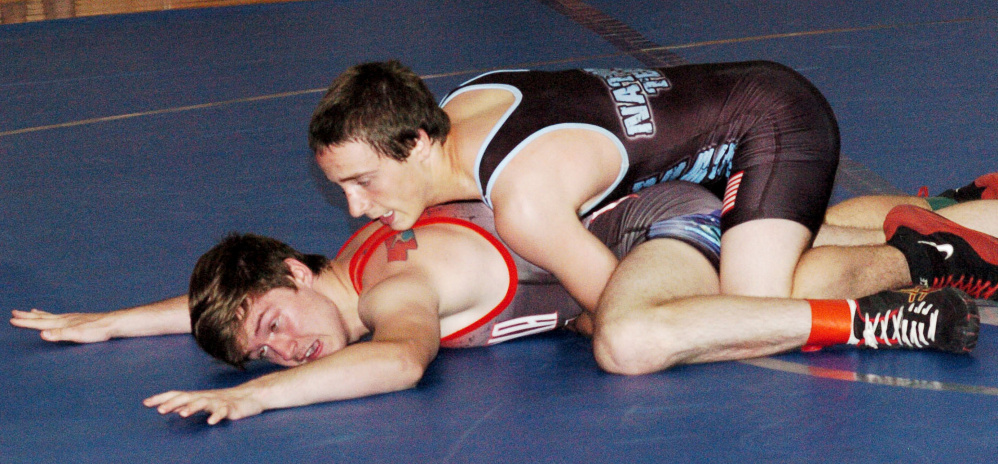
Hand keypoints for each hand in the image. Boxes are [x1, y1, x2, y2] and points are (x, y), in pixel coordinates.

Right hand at [9, 309, 118, 342]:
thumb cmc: (95, 331)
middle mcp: (64, 319)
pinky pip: (60, 317)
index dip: (25, 323)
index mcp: (61, 323)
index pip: (39, 323)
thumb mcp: (76, 335)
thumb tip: (41, 334)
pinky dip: (52, 316)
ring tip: (30, 311)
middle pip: (42, 317)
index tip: (11, 320)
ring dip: (38, 315)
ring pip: (50, 316)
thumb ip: (59, 334)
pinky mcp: (78, 320)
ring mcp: (71, 318)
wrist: (111, 323)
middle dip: (27, 317)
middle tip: (14, 313)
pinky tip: (55, 317)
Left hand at [144, 387, 263, 424]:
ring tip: (183, 414)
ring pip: (204, 402)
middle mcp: (206, 397)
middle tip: (160, 410)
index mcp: (198, 396)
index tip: (146, 403)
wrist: (252, 396)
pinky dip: (217, 416)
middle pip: (187, 397)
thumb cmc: (225, 401)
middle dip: (173, 403)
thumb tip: (169, 407)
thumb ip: (187, 404)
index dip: (162, 398)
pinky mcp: (231, 408)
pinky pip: (223, 412)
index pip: (177, 394)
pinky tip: (210, 422)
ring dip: (193, 407)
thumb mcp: (204, 402)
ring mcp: (219, 402)